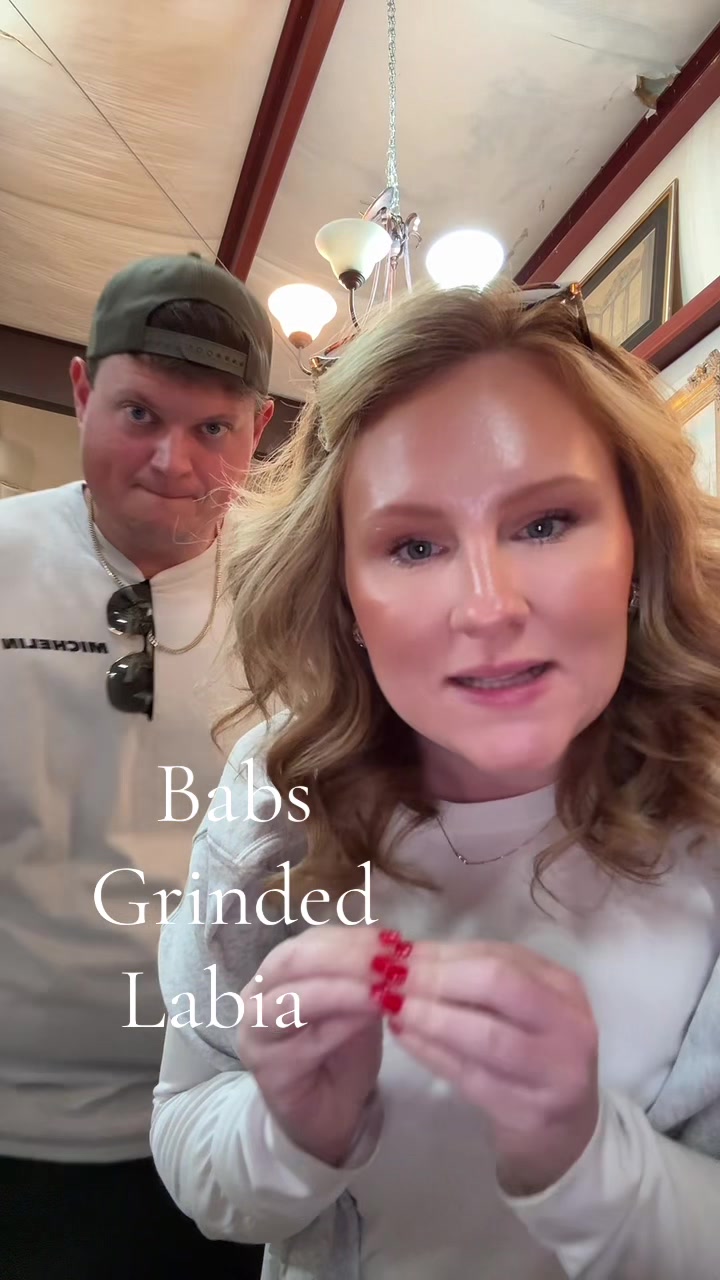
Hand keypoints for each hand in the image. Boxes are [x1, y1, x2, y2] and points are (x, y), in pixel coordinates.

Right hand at [237, 926, 383, 1166]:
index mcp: (277, 971)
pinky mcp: (267, 1069)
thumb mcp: (354, 1003)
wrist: (327, 1113)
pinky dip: (341, 1024)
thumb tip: (391, 949)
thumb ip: (360, 976)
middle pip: (293, 962)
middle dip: (344, 957)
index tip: (392, 941)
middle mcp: (255, 996)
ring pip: (293, 999)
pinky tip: (371, 1016)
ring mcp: (255, 1033)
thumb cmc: (340, 1052)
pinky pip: (305, 1041)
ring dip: (345, 989)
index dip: (350, 938)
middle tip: (389, 962)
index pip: (309, 941)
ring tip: (385, 987)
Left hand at [384, 940, 598, 1195]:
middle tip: (391, 978)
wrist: (566, 1132)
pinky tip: (405, 1037)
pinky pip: (472, 1077)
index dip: (445, 953)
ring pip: (485, 1036)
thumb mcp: (521, 1009)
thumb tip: (411, 955)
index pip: (500, 957)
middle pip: (498, 986)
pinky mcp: (530, 1111)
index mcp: (564, 988)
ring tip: (391, 1005)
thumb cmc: (533, 1055)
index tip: (399, 951)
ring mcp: (554, 1071)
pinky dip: (433, 1053)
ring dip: (431, 1016)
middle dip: (437, 978)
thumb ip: (478, 981)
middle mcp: (569, 1025)